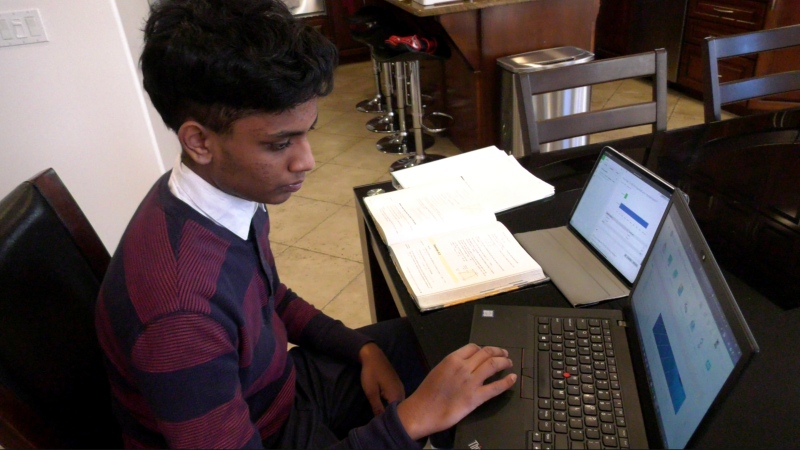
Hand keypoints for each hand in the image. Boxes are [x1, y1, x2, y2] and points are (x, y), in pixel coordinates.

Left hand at [359, 342, 405, 415]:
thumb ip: (377, 407)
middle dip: (393, 416)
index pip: (397, 413)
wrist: (373, 356)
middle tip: (383, 422)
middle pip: (400, 409)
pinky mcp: (397, 384)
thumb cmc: (371, 373)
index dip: (390, 421)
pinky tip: (386, 406)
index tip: (383, 425)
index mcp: (396, 395)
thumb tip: (380, 421)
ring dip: (393, 410)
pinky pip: (398, 398)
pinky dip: (393, 403)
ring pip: (399, 403)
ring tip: (384, 416)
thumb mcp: (371, 392)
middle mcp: (402, 392)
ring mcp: (400, 387)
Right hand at [396, 343, 515, 439]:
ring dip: (504, 362)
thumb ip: (453, 365)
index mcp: (452, 359)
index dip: (484, 349)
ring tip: (509, 363)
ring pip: (493, 365)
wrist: (422, 411)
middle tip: (505, 354)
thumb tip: (465, 365)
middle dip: (498, 352)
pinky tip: (512, 379)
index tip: (489, 351)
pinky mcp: (476, 397)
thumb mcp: (438, 370)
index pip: (474, 347)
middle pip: (486, 353)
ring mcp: (471, 382)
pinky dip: (507, 382)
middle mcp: (463, 367)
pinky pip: (496, 387)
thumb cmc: (427, 393)